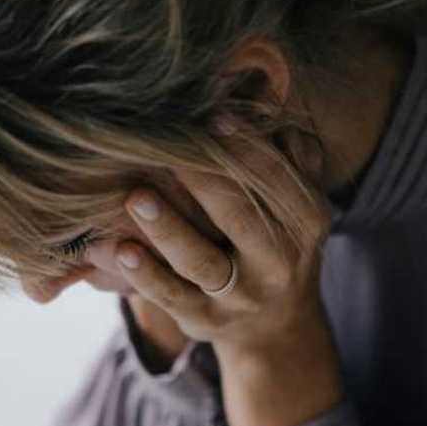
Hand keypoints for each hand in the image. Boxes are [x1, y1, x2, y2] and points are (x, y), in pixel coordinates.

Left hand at [115, 128, 342, 425]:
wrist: (278, 325)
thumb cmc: (279, 240)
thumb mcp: (301, 202)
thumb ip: (294, 155)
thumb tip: (265, 100)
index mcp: (306, 221)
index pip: (275, 177)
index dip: (245, 146)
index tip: (211, 114)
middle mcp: (278, 261)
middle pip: (240, 216)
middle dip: (204, 179)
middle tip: (166, 144)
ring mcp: (240, 296)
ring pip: (201, 261)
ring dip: (168, 229)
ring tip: (136, 197)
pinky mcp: (204, 320)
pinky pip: (170, 297)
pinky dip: (145, 275)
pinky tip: (120, 249)